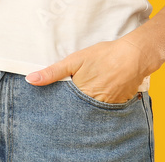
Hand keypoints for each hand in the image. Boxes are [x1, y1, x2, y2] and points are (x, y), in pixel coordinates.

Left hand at [24, 38, 150, 103]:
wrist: (133, 56)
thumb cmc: (103, 56)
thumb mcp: (74, 60)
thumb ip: (52, 72)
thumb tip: (30, 80)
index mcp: (80, 95)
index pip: (64, 105)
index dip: (59, 103)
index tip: (51, 102)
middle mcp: (94, 104)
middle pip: (77, 109)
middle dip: (72, 104)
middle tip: (70, 95)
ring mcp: (108, 106)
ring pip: (91, 109)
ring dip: (86, 104)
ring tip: (86, 91)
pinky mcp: (119, 104)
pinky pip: (105, 107)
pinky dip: (100, 102)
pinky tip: (100, 91)